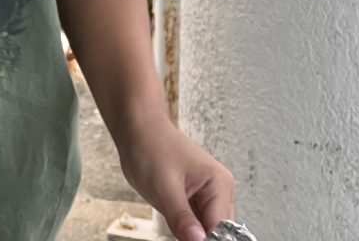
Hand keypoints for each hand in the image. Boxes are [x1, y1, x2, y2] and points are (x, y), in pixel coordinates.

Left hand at [116, 118, 235, 240]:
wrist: (136, 129)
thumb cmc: (150, 145)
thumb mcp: (164, 185)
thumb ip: (181, 217)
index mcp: (219, 183)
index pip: (222, 229)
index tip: (186, 240)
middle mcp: (218, 191)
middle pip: (218, 233)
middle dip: (199, 239)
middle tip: (177, 233)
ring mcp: (206, 196)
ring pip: (206, 232)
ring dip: (192, 236)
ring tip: (172, 218)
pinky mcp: (193, 201)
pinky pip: (194, 225)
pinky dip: (185, 232)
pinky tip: (174, 226)